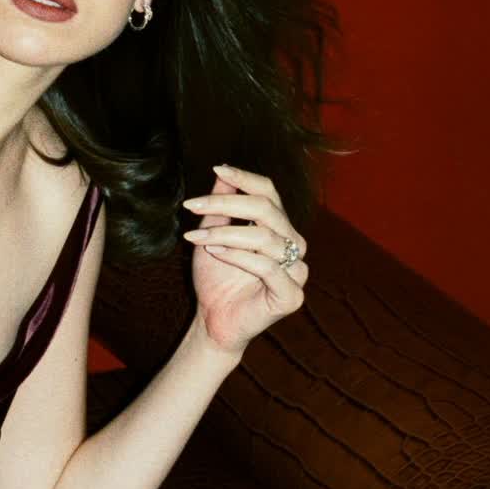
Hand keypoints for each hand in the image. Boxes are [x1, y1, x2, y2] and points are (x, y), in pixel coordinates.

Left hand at [180, 163, 309, 355]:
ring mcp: (297, 271)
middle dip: (226, 205)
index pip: (269, 193)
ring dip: (224, 234)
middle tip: (192, 205)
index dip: (245, 179)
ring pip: (264, 237)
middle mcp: (292, 244)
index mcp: (278, 227)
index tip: (217, 169)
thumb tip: (222, 173)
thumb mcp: (212, 235)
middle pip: (267, 210)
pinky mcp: (292, 295)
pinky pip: (267, 267)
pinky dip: (237, 256)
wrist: (213, 319)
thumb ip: (221, 206)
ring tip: (196, 238)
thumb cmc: (216, 277)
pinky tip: (214, 253)